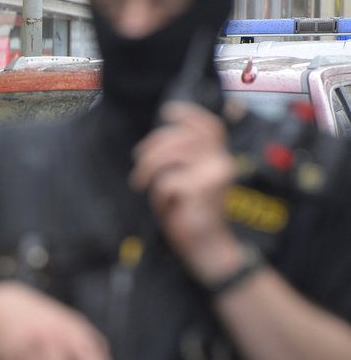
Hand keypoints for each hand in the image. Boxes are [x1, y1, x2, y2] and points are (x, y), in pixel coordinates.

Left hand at [129, 102, 243, 280]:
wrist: (207, 248)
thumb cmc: (192, 215)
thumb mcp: (187, 181)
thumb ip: (181, 160)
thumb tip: (157, 142)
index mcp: (220, 159)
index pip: (209, 126)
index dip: (188, 114)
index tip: (167, 112)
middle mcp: (221, 163)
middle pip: (180, 138)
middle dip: (152, 147)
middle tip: (138, 163)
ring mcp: (213, 175)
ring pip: (170, 155)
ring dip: (148, 168)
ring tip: (141, 183)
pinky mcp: (201, 190)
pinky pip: (166, 182)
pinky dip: (158, 195)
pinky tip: (165, 208)